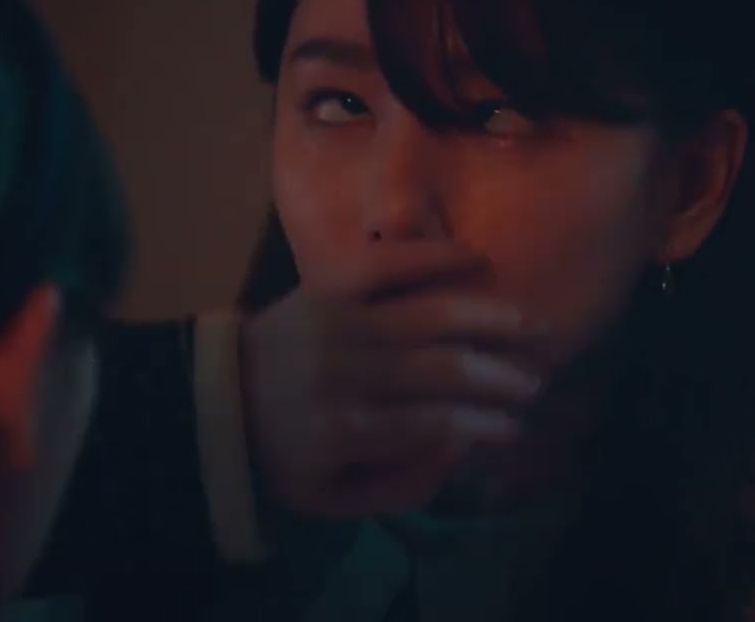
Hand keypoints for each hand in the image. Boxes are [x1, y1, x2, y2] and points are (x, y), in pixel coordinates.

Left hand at [240, 241, 542, 516]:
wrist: (219, 400)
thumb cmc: (288, 455)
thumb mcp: (335, 498)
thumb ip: (403, 485)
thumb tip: (462, 446)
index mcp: (342, 430)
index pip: (429, 424)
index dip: (480, 425)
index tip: (516, 429)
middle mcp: (342, 372)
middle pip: (436, 368)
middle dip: (495, 376)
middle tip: (536, 382)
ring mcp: (336, 322)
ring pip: (425, 314)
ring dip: (485, 318)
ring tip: (530, 326)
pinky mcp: (326, 286)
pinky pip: (385, 264)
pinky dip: (432, 256)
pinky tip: (477, 260)